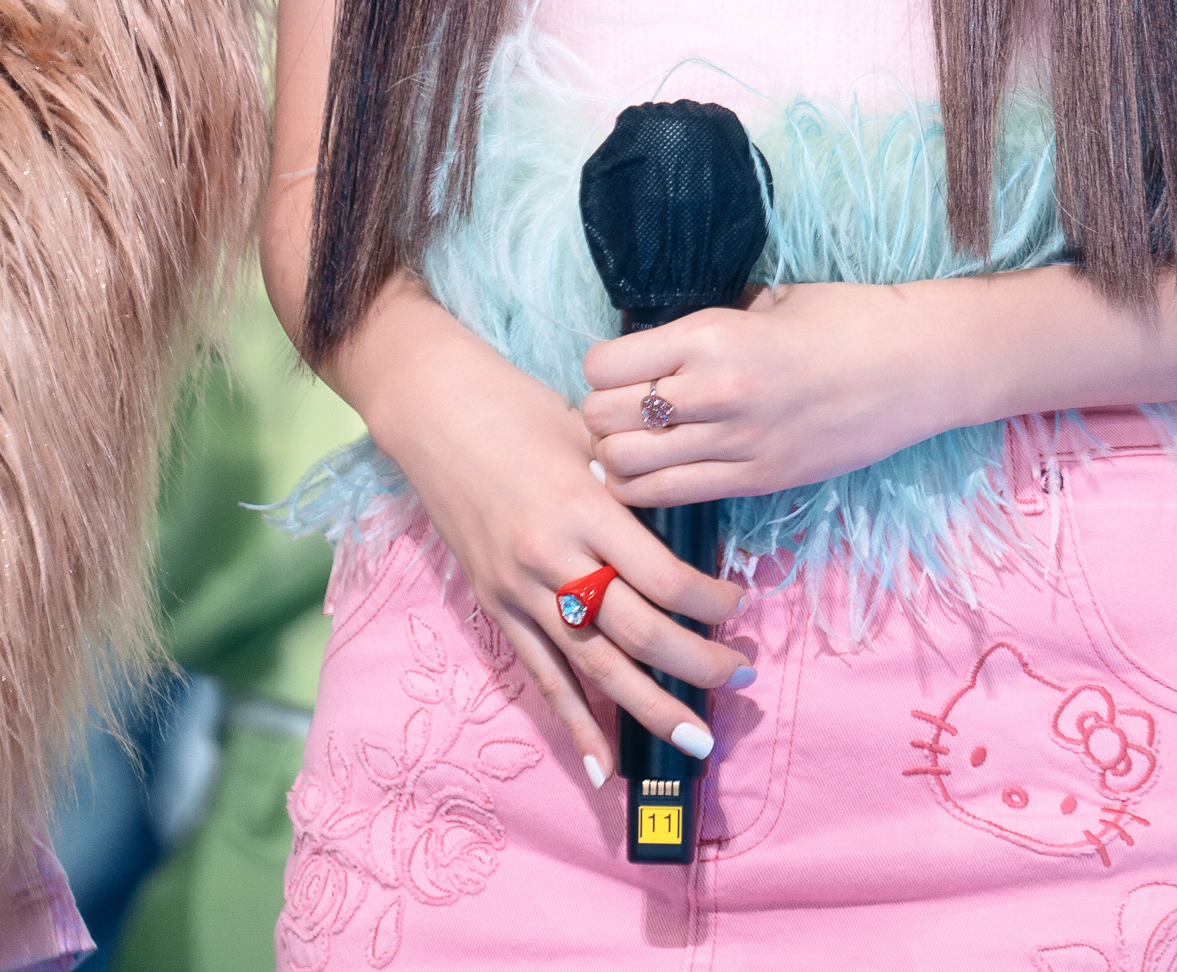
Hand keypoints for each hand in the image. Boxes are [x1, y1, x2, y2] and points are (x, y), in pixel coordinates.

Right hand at [356, 289, 748, 783]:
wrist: (435, 412)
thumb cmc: (520, 409)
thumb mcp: (590, 436)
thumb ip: (633, 488)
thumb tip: (686, 531)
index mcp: (586, 507)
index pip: (663, 578)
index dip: (709, 603)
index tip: (738, 607)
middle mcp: (554, 558)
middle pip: (638, 632)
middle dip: (697, 663)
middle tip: (741, 677)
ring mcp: (520, 590)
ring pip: (596, 667)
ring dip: (651, 707)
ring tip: (697, 737)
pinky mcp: (495, 607)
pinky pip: (542, 676)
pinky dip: (575, 724)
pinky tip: (604, 768)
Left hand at [582, 280, 955, 505]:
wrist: (916, 365)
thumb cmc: (848, 317)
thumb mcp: (771, 300)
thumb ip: (714, 322)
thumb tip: (668, 336)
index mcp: (712, 333)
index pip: (604, 365)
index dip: (601, 368)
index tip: (619, 366)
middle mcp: (713, 391)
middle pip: (602, 420)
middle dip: (599, 416)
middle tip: (620, 409)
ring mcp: (735, 444)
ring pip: (625, 469)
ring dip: (619, 458)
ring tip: (638, 444)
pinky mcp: (756, 481)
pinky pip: (670, 498)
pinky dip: (649, 489)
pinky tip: (663, 472)